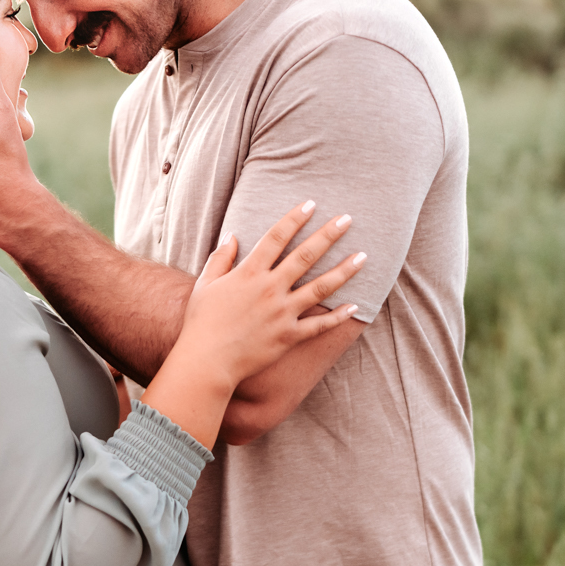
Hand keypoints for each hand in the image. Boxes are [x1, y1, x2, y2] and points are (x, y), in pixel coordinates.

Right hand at [175, 202, 365, 389]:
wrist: (206, 361)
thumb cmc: (201, 323)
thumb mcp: (205, 285)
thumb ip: (221, 258)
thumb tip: (233, 236)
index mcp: (249, 273)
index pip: (276, 237)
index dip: (294, 218)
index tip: (311, 204)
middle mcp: (270, 289)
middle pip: (305, 256)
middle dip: (328, 235)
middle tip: (347, 219)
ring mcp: (282, 313)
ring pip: (320, 287)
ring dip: (344, 270)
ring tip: (363, 256)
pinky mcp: (288, 337)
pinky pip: (318, 326)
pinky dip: (337, 317)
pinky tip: (355, 306)